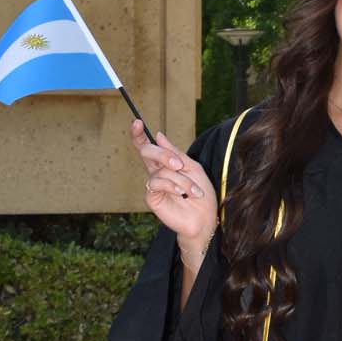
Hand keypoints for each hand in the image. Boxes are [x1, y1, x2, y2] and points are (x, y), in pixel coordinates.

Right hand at [130, 118, 218, 259]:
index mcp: (165, 163)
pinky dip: (171, 185)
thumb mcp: (192, 168)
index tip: (136, 122)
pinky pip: (156, 183)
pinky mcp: (152, 198)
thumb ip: (175, 153)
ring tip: (193, 191)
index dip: (139, 134)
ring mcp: (153, 185)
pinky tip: (181, 193)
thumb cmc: (201, 194)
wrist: (205, 218)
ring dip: (180, 179)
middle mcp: (156, 172)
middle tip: (179, 165)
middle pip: (148, 152)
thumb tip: (159, 135)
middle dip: (163, 155)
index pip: (148, 147)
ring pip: (159, 170)